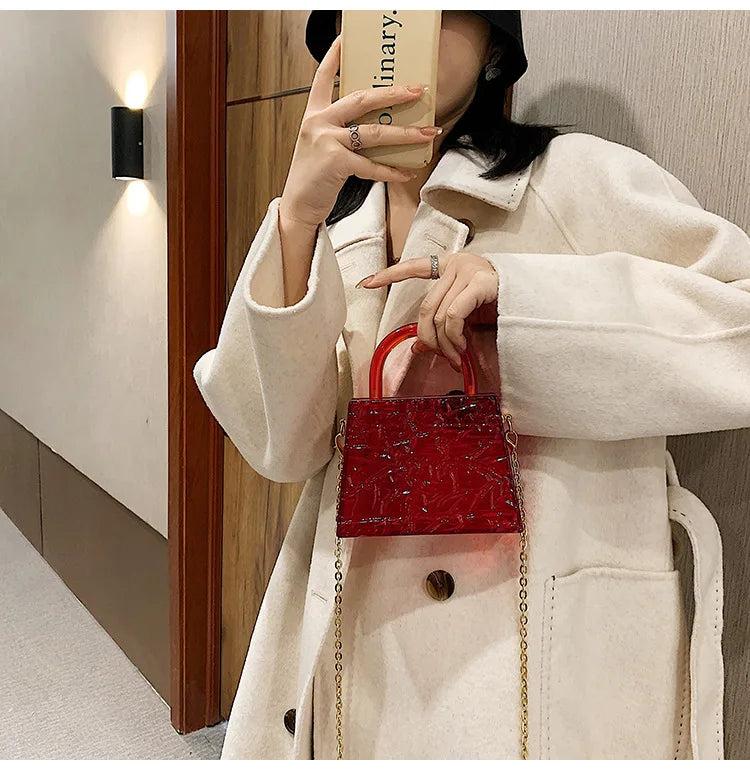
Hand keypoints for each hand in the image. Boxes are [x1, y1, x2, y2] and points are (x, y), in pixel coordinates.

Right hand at [279, 35, 441, 230]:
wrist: (298, 205)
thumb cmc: (313, 177)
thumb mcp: (320, 145)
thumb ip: (340, 130)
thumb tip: (378, 125)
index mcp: (314, 114)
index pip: (324, 76)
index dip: (336, 55)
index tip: (347, 36)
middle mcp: (319, 122)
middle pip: (362, 99)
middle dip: (394, 93)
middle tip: (418, 90)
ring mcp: (327, 141)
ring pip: (375, 132)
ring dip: (406, 133)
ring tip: (428, 133)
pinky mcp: (336, 162)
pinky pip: (372, 165)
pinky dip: (392, 170)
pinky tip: (407, 171)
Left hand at [358, 252, 498, 370]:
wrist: (534, 302)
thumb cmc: (500, 307)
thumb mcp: (465, 315)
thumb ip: (442, 323)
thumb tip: (418, 347)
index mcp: (451, 265)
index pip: (415, 266)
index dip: (389, 274)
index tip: (366, 283)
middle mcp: (457, 263)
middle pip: (425, 306)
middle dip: (427, 337)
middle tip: (439, 356)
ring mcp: (469, 271)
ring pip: (438, 314)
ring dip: (444, 343)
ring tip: (456, 356)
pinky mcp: (481, 283)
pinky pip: (453, 315)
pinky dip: (453, 336)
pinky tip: (462, 347)